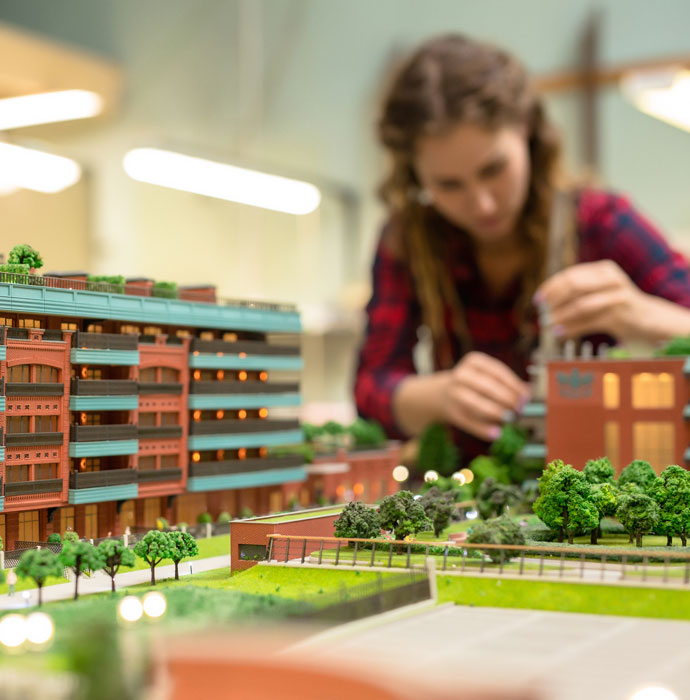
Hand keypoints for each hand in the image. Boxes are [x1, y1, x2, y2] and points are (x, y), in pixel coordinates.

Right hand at [440, 351, 529, 441]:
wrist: (440, 394)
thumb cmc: (472, 384)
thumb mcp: (486, 375)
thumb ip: (506, 382)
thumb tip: (527, 391)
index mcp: (474, 361)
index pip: (498, 372)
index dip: (514, 385)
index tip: (526, 396)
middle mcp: (461, 374)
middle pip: (489, 387)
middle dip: (508, 400)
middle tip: (520, 409)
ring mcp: (453, 393)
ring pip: (478, 404)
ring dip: (497, 413)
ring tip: (510, 419)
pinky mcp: (450, 411)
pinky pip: (469, 421)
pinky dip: (483, 429)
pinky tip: (496, 434)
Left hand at [534, 260, 650, 339]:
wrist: (647, 319)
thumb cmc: (615, 306)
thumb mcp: (597, 293)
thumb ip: (576, 293)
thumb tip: (544, 302)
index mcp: (603, 269)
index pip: (570, 275)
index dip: (551, 287)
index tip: (537, 300)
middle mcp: (611, 278)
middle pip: (574, 286)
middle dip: (554, 301)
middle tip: (541, 313)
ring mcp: (618, 295)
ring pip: (581, 305)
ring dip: (561, 316)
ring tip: (547, 325)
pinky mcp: (622, 314)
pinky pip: (590, 321)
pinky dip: (572, 328)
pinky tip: (560, 333)